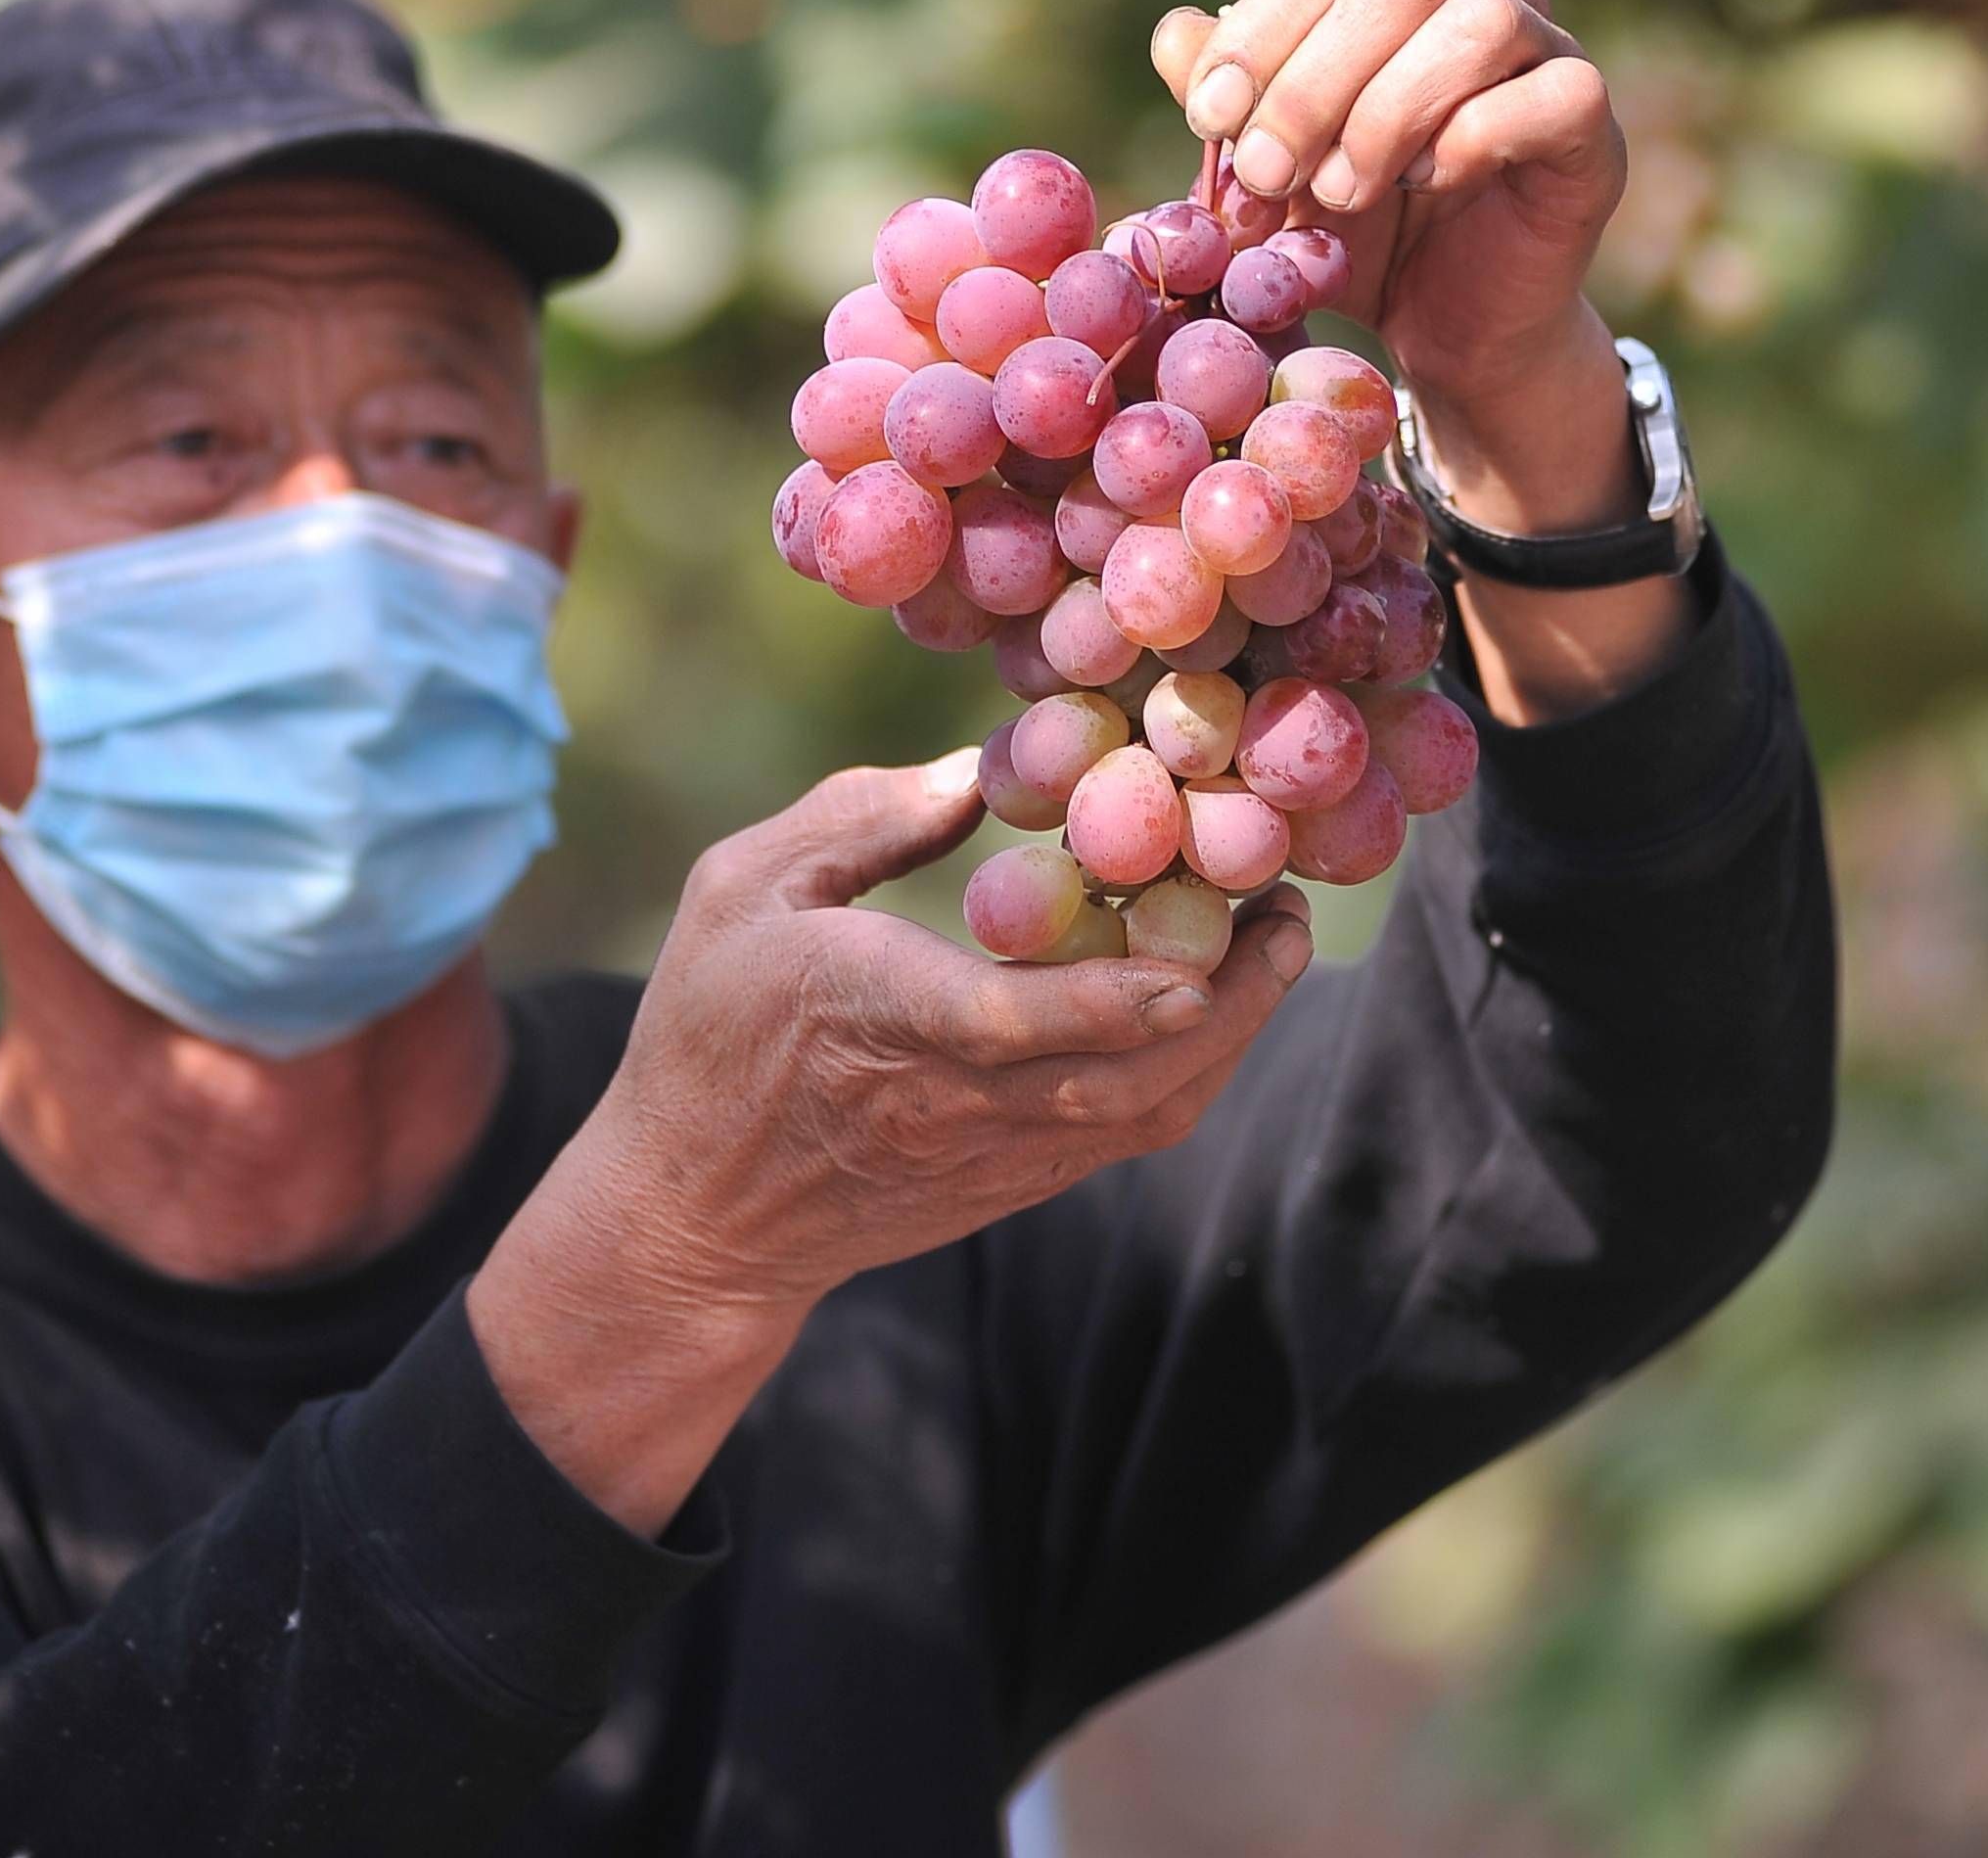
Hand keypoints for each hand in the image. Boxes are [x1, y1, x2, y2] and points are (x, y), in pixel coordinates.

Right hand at [469, 754, 1313, 1530]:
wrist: (698, 1218)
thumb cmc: (709, 1031)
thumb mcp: (740, 889)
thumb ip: (858, 819)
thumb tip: (982, 768)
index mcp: (875, 1018)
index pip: (1008, 1025)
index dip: (1110, 1001)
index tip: (1195, 965)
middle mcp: (950, 1102)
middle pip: (1123, 1075)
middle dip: (1231, 1002)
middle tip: (1289, 909)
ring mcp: (993, 1156)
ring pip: (1146, 1113)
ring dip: (1234, 1035)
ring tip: (1278, 946)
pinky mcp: (1014, 1185)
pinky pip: (1129, 1134)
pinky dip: (1193, 1071)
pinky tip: (1218, 1002)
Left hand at [1157, 0, 1687, 720]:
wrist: (1445, 321)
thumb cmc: (1353, 224)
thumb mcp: (1266, 167)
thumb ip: (1222, 103)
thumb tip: (1176, 34)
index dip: (1263, 29)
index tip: (1208, 118)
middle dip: (1312, 83)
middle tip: (1266, 174)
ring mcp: (1548, 44)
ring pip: (1479, 22)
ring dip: (1387, 114)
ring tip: (1340, 193)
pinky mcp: (1590, 120)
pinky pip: (1552, 93)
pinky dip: (1474, 138)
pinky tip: (1429, 186)